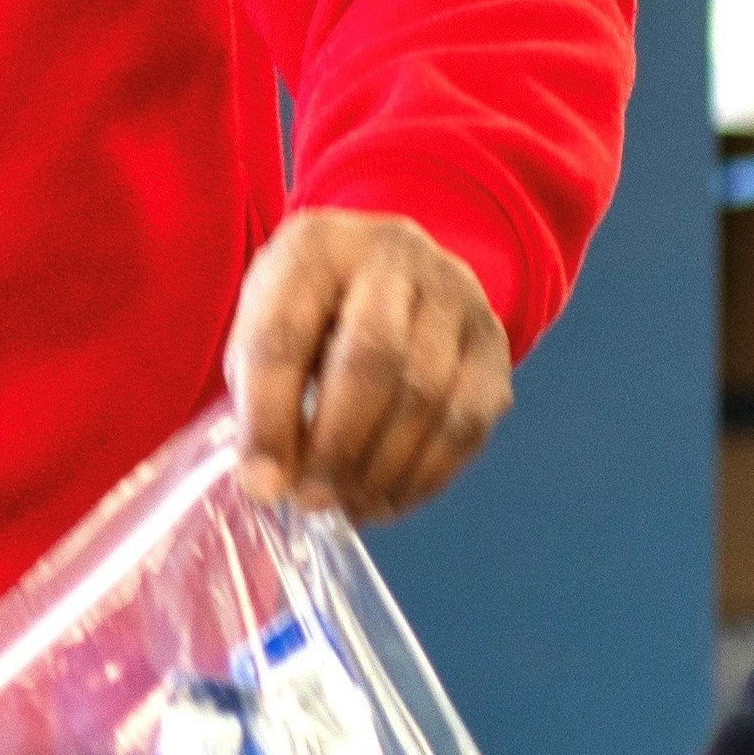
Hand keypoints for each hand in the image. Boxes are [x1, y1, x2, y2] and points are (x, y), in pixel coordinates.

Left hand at [224, 209, 512, 523]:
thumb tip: (272, 483)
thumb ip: (260, 394)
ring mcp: (454, 293)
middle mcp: (393, 255)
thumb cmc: (311, 311)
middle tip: (312, 502)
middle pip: (372, 359)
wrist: (384, 271)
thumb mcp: (266, 327)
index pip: (287, 336)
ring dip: (383, 469)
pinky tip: (389, 499)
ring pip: (427, 395)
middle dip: (338, 446)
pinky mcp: (492, 339)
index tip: (262, 486)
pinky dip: (427, 474)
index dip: (271, 418)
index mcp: (315, 248)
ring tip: (347, 507)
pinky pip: (467, 421)